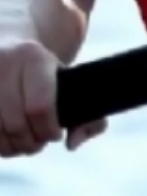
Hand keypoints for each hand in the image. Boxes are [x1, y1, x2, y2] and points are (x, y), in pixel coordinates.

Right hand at [0, 39, 105, 156]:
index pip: (39, 106)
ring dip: (11, 147)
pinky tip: (6, 140)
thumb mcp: (71, 83)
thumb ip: (90, 116)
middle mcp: (4, 63)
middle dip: (31, 141)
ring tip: (23, 142)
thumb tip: (72, 144)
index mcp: (34, 57)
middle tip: (39, 141)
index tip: (55, 133)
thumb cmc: (48, 76)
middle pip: (16, 123)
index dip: (48, 129)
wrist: (11, 48)